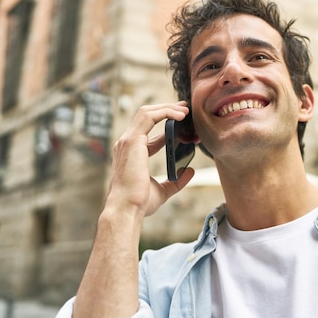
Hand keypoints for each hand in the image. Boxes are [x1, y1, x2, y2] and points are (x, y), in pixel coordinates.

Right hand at [106, 102, 194, 217]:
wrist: (128, 209)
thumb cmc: (140, 203)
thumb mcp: (163, 190)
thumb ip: (176, 180)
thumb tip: (190, 171)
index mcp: (132, 154)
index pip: (150, 134)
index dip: (167, 126)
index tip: (184, 123)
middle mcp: (127, 144)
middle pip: (147, 117)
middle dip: (166, 109)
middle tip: (185, 108)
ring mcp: (128, 141)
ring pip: (147, 112)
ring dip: (167, 108)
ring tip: (185, 110)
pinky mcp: (132, 140)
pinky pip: (149, 117)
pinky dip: (165, 112)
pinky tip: (180, 116)